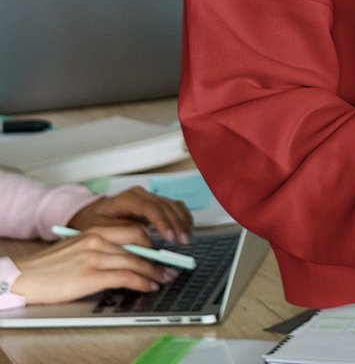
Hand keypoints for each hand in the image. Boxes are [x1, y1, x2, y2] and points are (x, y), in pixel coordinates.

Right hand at [11, 226, 176, 305]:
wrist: (23, 277)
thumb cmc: (49, 267)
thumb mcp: (78, 248)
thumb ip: (101, 247)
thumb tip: (126, 257)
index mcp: (95, 231)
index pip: (134, 230)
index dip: (153, 242)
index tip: (164, 251)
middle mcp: (98, 239)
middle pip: (140, 243)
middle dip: (159, 255)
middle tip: (171, 265)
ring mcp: (95, 256)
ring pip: (136, 261)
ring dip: (154, 271)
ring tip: (164, 278)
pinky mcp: (91, 275)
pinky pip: (125, 277)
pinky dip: (142, 281)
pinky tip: (149, 286)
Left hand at [67, 186, 192, 243]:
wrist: (88, 215)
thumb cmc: (92, 223)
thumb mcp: (99, 230)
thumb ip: (121, 232)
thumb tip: (144, 238)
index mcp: (127, 199)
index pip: (151, 208)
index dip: (162, 222)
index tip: (169, 237)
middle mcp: (141, 195)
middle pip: (166, 206)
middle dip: (176, 224)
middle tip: (183, 242)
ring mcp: (149, 198)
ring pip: (173, 205)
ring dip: (182, 221)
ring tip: (187, 239)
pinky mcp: (154, 204)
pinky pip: (174, 207)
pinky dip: (182, 218)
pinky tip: (186, 229)